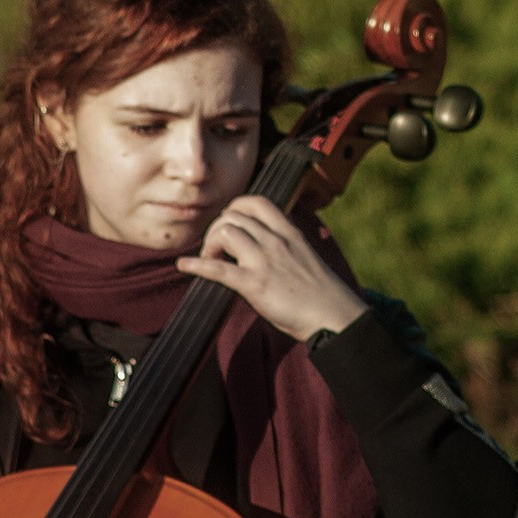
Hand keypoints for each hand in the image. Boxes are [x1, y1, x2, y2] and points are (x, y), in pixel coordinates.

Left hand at [178, 196, 367, 341]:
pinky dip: (196, 266)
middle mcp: (276, 241)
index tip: (229, 223)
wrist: (334, 315)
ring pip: (225, 232)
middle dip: (217, 230)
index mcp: (290, 233)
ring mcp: (265, 261)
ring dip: (209, 244)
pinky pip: (218, 269)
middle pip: (234, 217)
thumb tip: (264, 246)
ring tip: (211, 260)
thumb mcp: (306, 257)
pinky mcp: (254, 284)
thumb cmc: (322, 292)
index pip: (257, 203)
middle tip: (216, 249)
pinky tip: (184, 266)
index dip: (235, 208)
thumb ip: (285, 247)